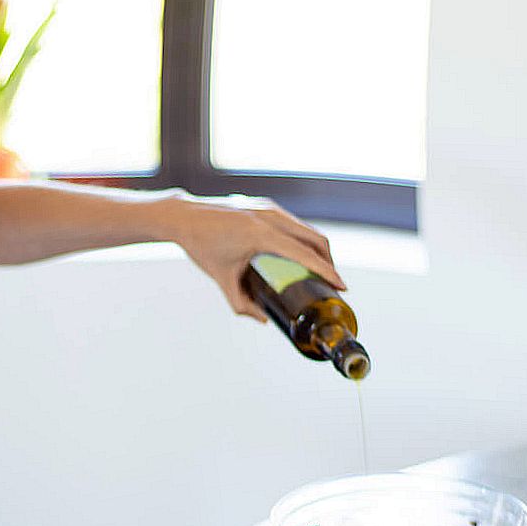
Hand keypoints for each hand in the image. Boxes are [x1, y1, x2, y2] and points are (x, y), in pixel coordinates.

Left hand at [156, 192, 346, 322]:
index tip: (342, 287)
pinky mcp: (265, 206)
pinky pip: (294, 224)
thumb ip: (242, 304)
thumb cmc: (202, 247)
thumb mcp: (223, 280)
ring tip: (322, 272)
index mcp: (260, 234)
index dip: (327, 272)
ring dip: (319, 250)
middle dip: (329, 262)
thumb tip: (264, 319)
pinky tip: (305, 255)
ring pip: (306, 229)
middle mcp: (269, 217)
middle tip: (334, 284)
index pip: (304, 254)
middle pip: (314, 239)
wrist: (184, 217)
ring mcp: (268, 208)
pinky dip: (305, 240)